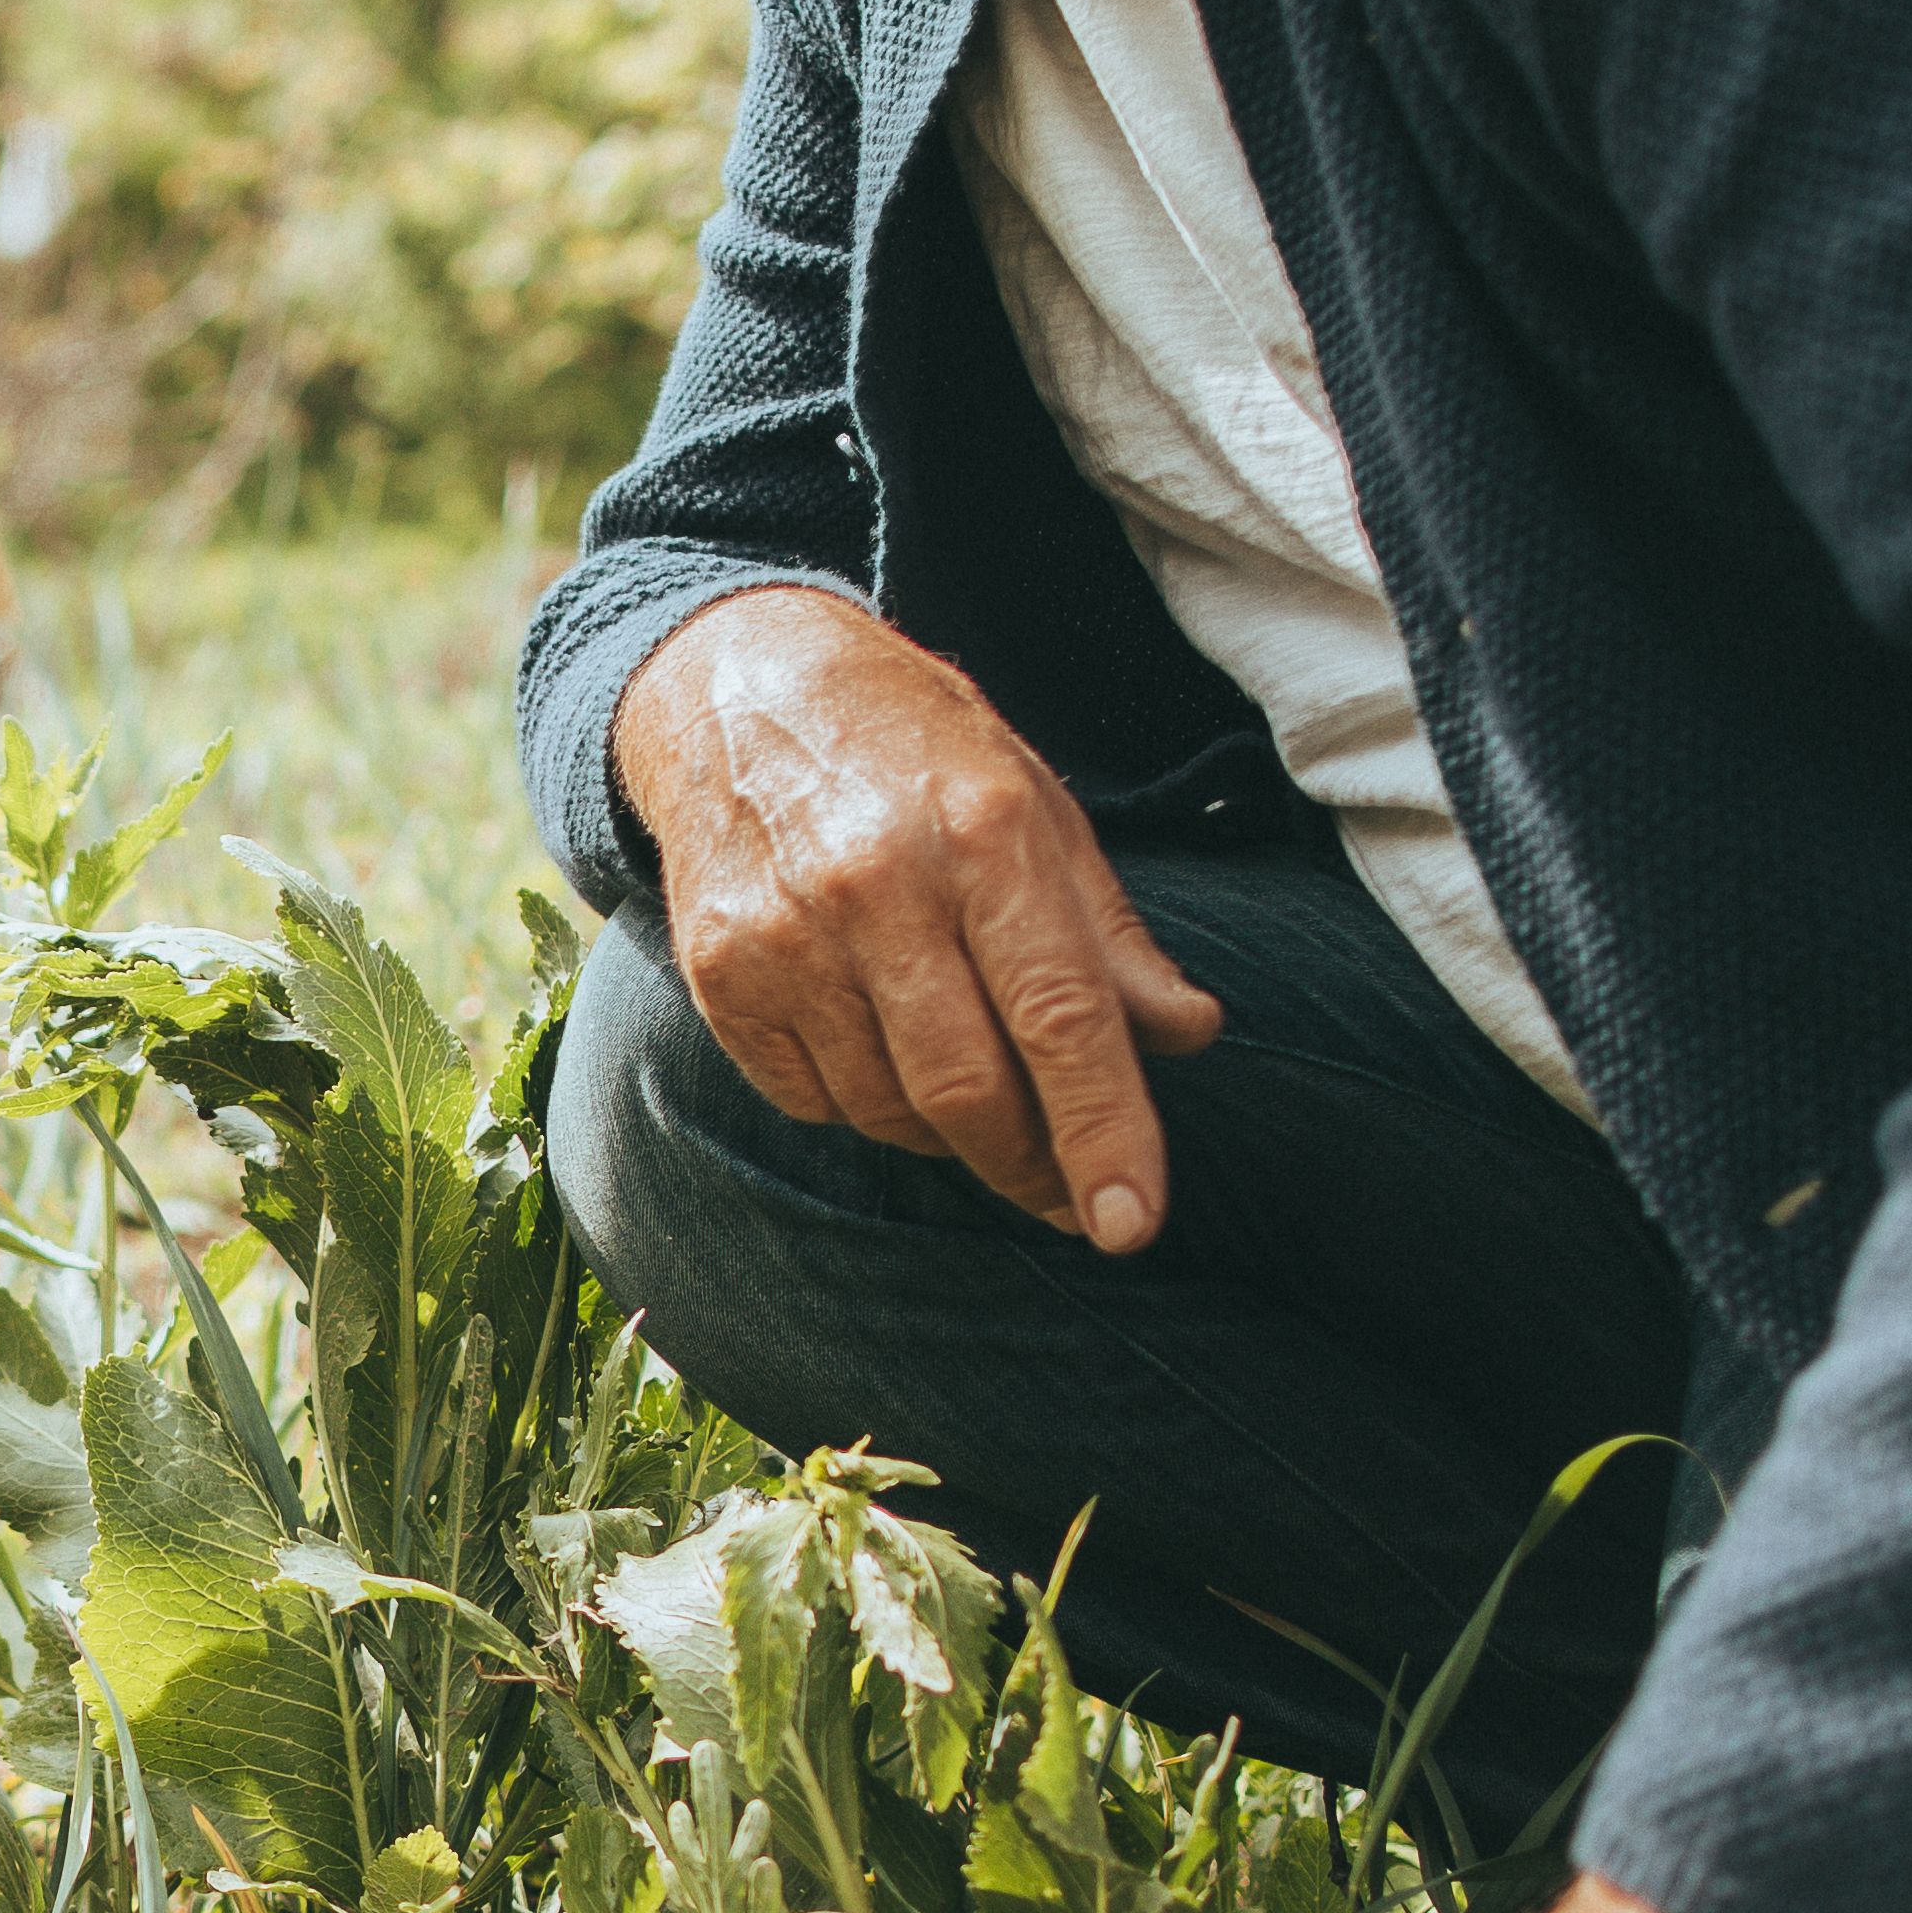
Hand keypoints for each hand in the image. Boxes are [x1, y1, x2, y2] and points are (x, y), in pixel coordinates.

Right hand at [610, 586, 1225, 1250]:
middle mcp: (881, 887)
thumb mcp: (1037, 806)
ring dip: (950, 1138)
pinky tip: (882, 1050)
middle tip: (1069, 1197)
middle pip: (969, 1092)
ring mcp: (789, 935)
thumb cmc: (915, 750)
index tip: (1132, 1225)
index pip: (1062, 1018)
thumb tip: (1189, 1035)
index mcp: (986, 835)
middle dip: (1030, 1167)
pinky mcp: (722, 973)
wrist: (737, 687)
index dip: (1104, 1133)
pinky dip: (864, 1104)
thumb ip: (1111, 934)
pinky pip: (812, 1100)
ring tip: (976, 1099)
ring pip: (889, 1111)